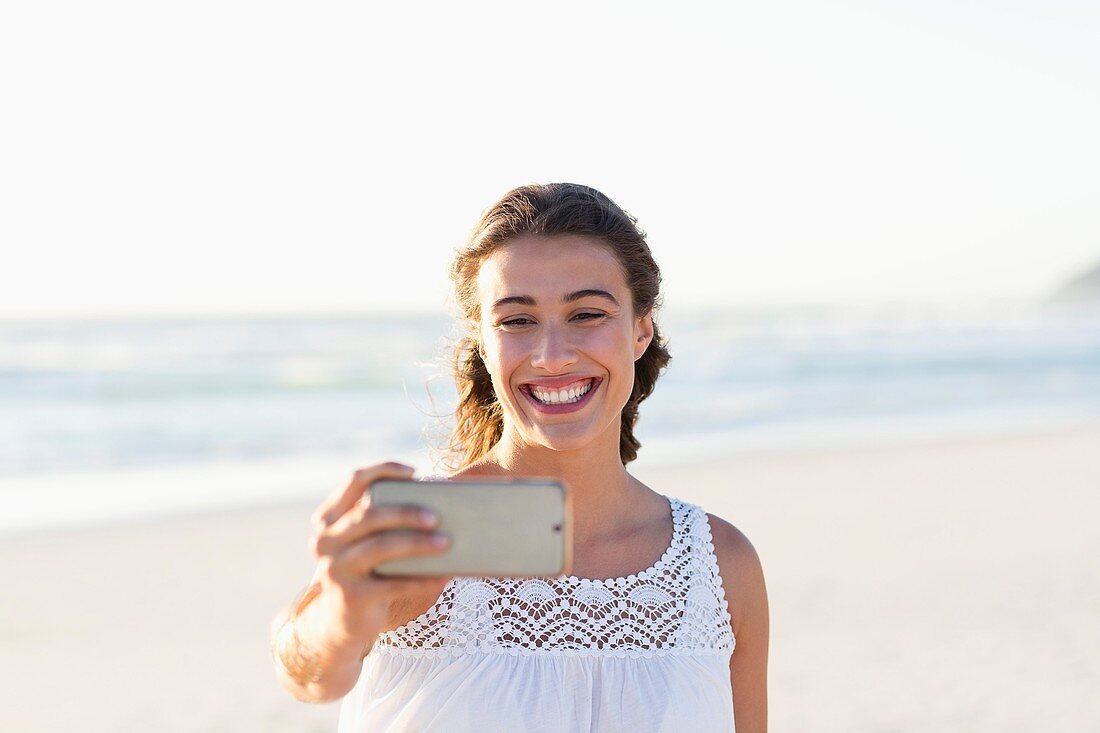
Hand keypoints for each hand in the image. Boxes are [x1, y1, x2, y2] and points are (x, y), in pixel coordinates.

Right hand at [306, 462, 452, 649]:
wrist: (340, 622)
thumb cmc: (365, 570)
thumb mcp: (364, 542)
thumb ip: (384, 521)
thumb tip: (438, 502)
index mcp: (330, 519)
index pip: (354, 480)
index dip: (384, 471)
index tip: (415, 473)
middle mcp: (326, 541)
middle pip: (369, 515)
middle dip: (405, 512)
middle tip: (437, 516)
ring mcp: (336, 569)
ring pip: (380, 547)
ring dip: (417, 543)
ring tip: (446, 543)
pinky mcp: (352, 597)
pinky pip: (392, 584)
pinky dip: (421, 579)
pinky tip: (442, 576)